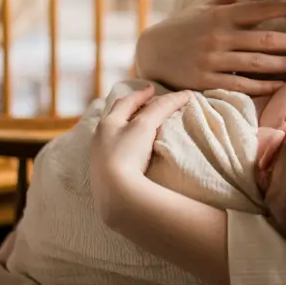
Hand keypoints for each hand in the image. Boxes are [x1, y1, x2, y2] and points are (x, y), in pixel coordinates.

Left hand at [90, 86, 190, 225]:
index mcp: (107, 123)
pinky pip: (116, 152)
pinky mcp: (105, 174)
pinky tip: (132, 152)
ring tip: (138, 126)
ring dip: (126, 127)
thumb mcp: (145, 126)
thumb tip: (185, 94)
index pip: (126, 102)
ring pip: (114, 135)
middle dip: (129, 108)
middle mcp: (101, 138)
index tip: (152, 89)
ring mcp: (101, 157)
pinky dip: (126, 145)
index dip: (141, 94)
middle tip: (142, 103)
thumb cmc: (127, 154)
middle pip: (116, 117)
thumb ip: (162, 108)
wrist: (115, 195)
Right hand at [135, 0, 285, 96]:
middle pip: (267, 40)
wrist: (148, 53)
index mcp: (221, 15)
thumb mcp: (199, 9)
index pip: (262, 9)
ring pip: (259, 64)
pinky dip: (264, 86)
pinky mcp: (206, 81)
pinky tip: (282, 84)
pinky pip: (242, 84)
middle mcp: (219, 36)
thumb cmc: (179, 29)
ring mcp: (213, 60)